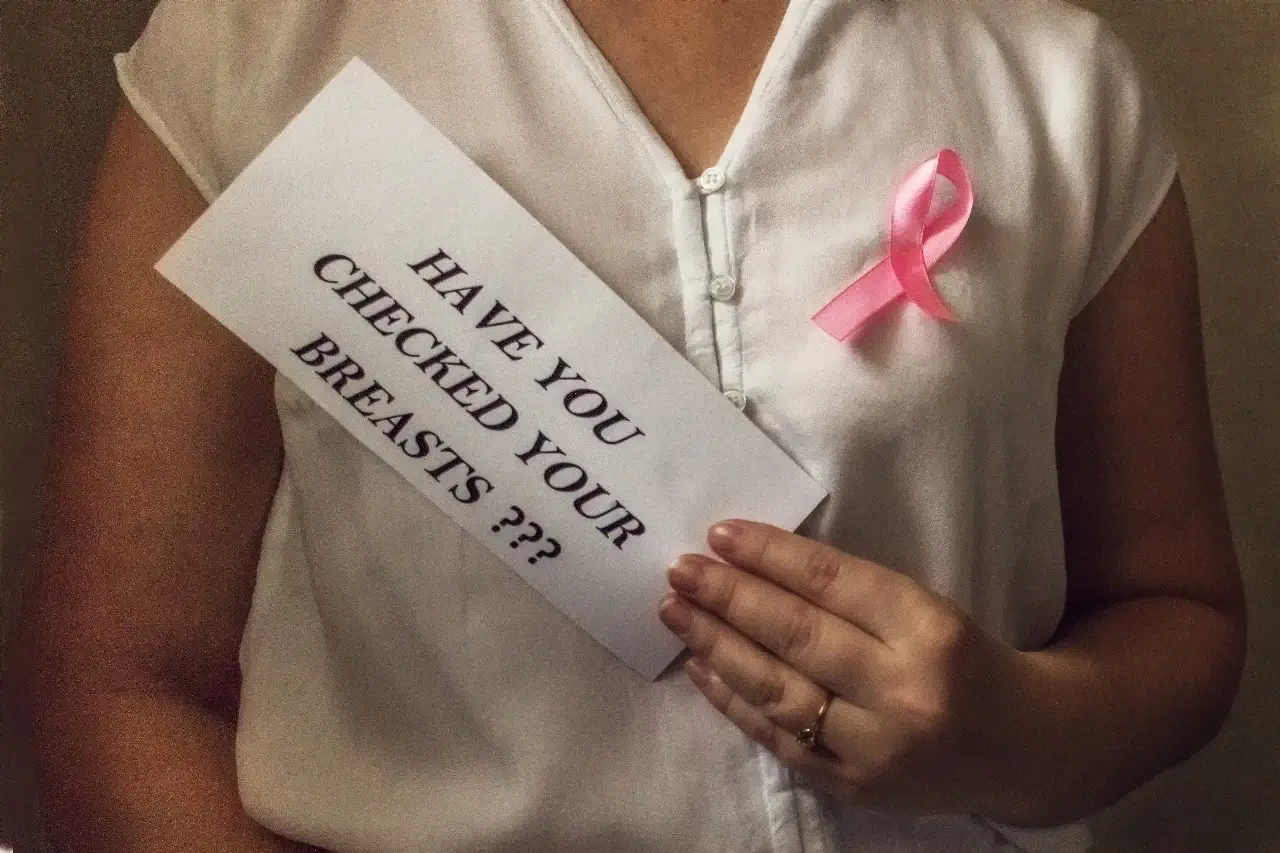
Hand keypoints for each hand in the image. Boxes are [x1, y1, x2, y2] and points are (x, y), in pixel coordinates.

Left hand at [658, 520, 1035, 817]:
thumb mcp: (927, 608)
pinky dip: (732, 700)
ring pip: (778, 690)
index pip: (834, 584)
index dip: (772, 555)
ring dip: (717, 645)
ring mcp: (875, 748)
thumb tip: (756, 561)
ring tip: (676, 611)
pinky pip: (778, 740)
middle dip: (730, 598)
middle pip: (798, 636)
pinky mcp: (853, 787)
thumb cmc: (963, 660)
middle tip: (681, 569)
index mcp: (931, 629)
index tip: (721, 534)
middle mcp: (903, 692)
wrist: (1021, 748)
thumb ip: (852, 591)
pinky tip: (700, 665)